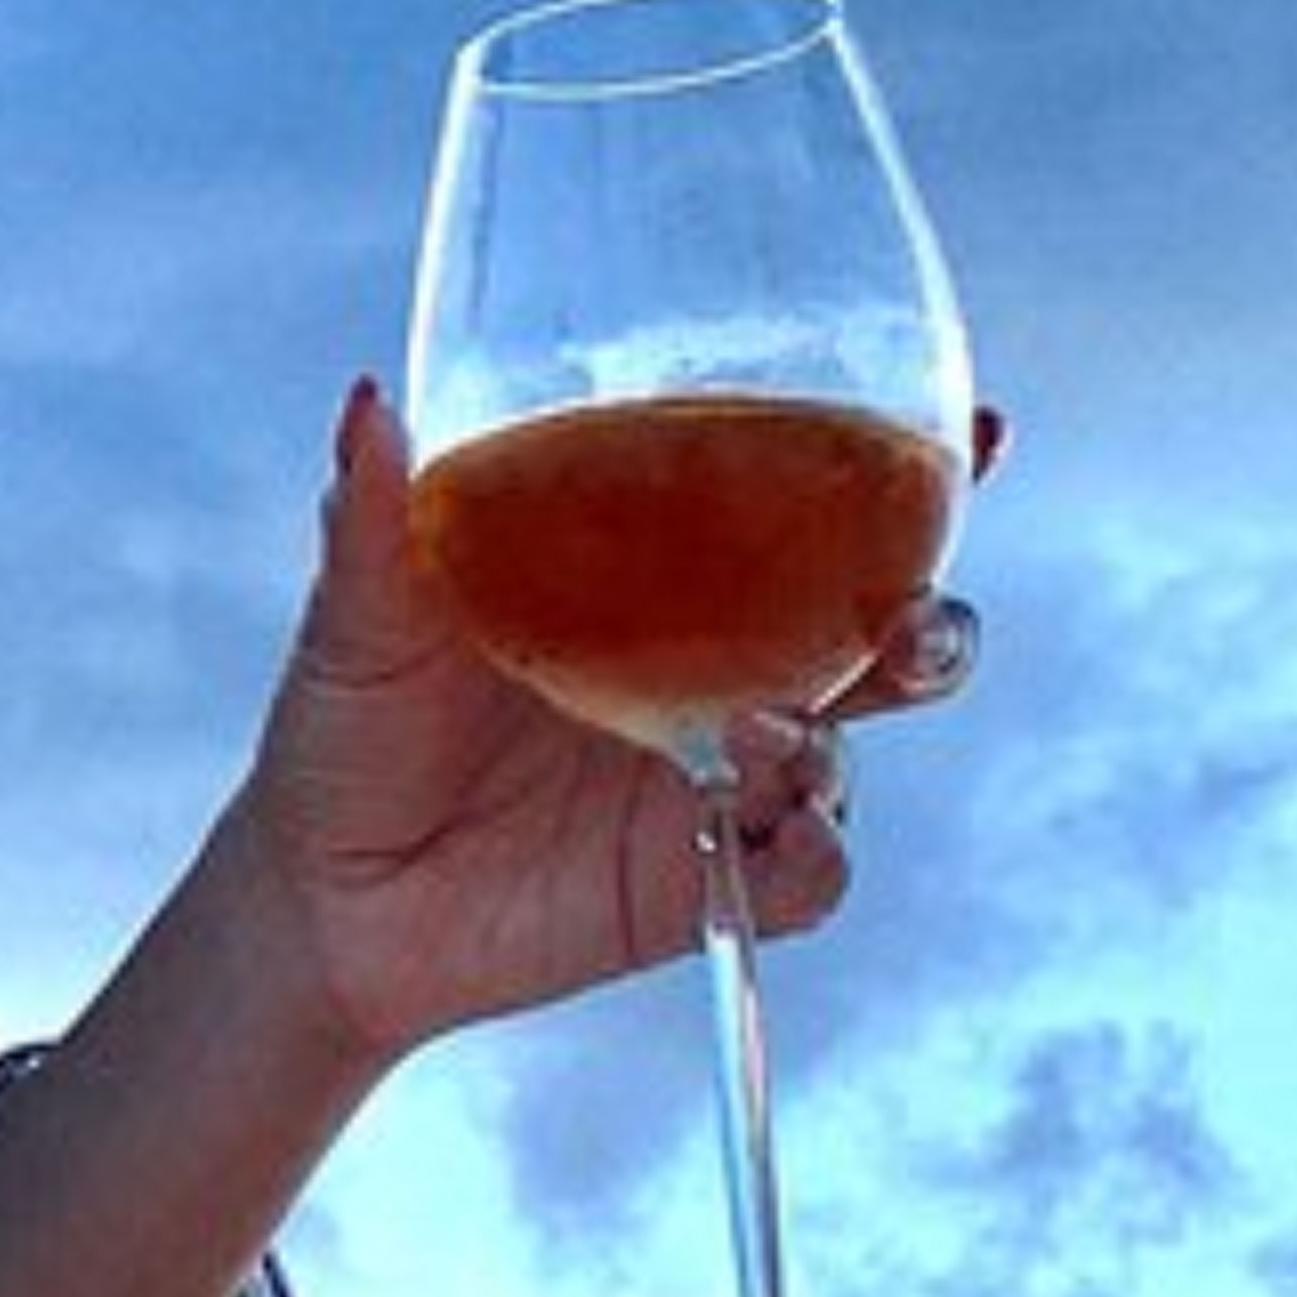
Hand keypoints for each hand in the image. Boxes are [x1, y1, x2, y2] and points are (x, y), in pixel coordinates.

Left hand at [231, 381, 999, 1065]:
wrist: (322, 898)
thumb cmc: (346, 732)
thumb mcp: (358, 616)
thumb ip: (371, 515)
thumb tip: (371, 399)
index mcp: (653, 585)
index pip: (801, 515)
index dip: (899, 473)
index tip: (974, 428)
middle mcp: (709, 676)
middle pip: (874, 631)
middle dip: (928, 610)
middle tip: (915, 607)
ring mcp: (714, 781)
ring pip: (848, 744)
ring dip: (842, 729)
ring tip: (765, 726)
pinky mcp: (701, 884)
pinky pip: (805, 872)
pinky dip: (812, 850)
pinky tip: (778, 829)